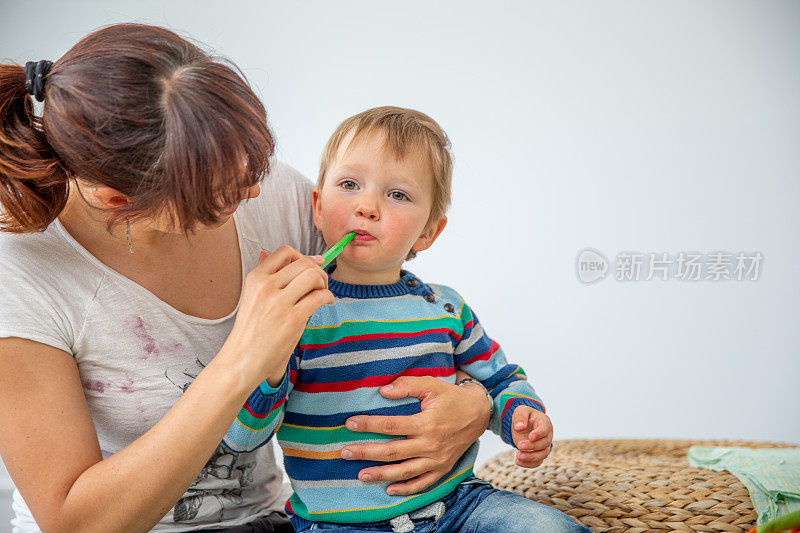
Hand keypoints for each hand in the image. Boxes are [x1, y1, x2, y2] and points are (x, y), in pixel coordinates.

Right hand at [225, 246, 333, 386]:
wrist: (242, 359)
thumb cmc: (250, 330)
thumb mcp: (251, 297)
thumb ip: (262, 276)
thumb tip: (266, 252)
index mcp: (256, 278)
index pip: (285, 252)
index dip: (304, 256)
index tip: (315, 263)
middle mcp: (266, 285)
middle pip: (304, 263)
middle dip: (318, 271)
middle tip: (321, 285)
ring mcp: (278, 302)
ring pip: (313, 276)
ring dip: (324, 283)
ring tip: (322, 294)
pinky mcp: (292, 318)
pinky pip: (319, 296)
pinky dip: (328, 297)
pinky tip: (326, 303)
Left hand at [340, 376, 490, 495]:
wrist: (478, 412)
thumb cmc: (451, 397)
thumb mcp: (431, 385)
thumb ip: (407, 386)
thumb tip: (383, 391)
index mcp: (426, 423)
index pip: (390, 425)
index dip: (368, 425)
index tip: (350, 424)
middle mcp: (431, 444)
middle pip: (393, 451)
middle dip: (367, 453)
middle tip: (345, 452)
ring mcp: (437, 459)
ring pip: (405, 471)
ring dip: (381, 474)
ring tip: (361, 475)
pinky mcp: (443, 468)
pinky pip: (423, 483)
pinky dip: (406, 489)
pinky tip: (389, 489)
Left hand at [511, 405, 552, 467]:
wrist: (524, 424)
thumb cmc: (524, 416)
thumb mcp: (521, 411)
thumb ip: (520, 417)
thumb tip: (519, 427)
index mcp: (544, 422)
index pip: (545, 429)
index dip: (539, 434)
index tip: (530, 436)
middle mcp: (547, 435)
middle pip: (544, 443)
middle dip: (532, 446)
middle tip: (519, 445)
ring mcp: (544, 446)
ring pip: (543, 455)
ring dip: (531, 457)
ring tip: (518, 456)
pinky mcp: (539, 453)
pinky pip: (537, 462)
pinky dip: (529, 464)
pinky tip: (518, 462)